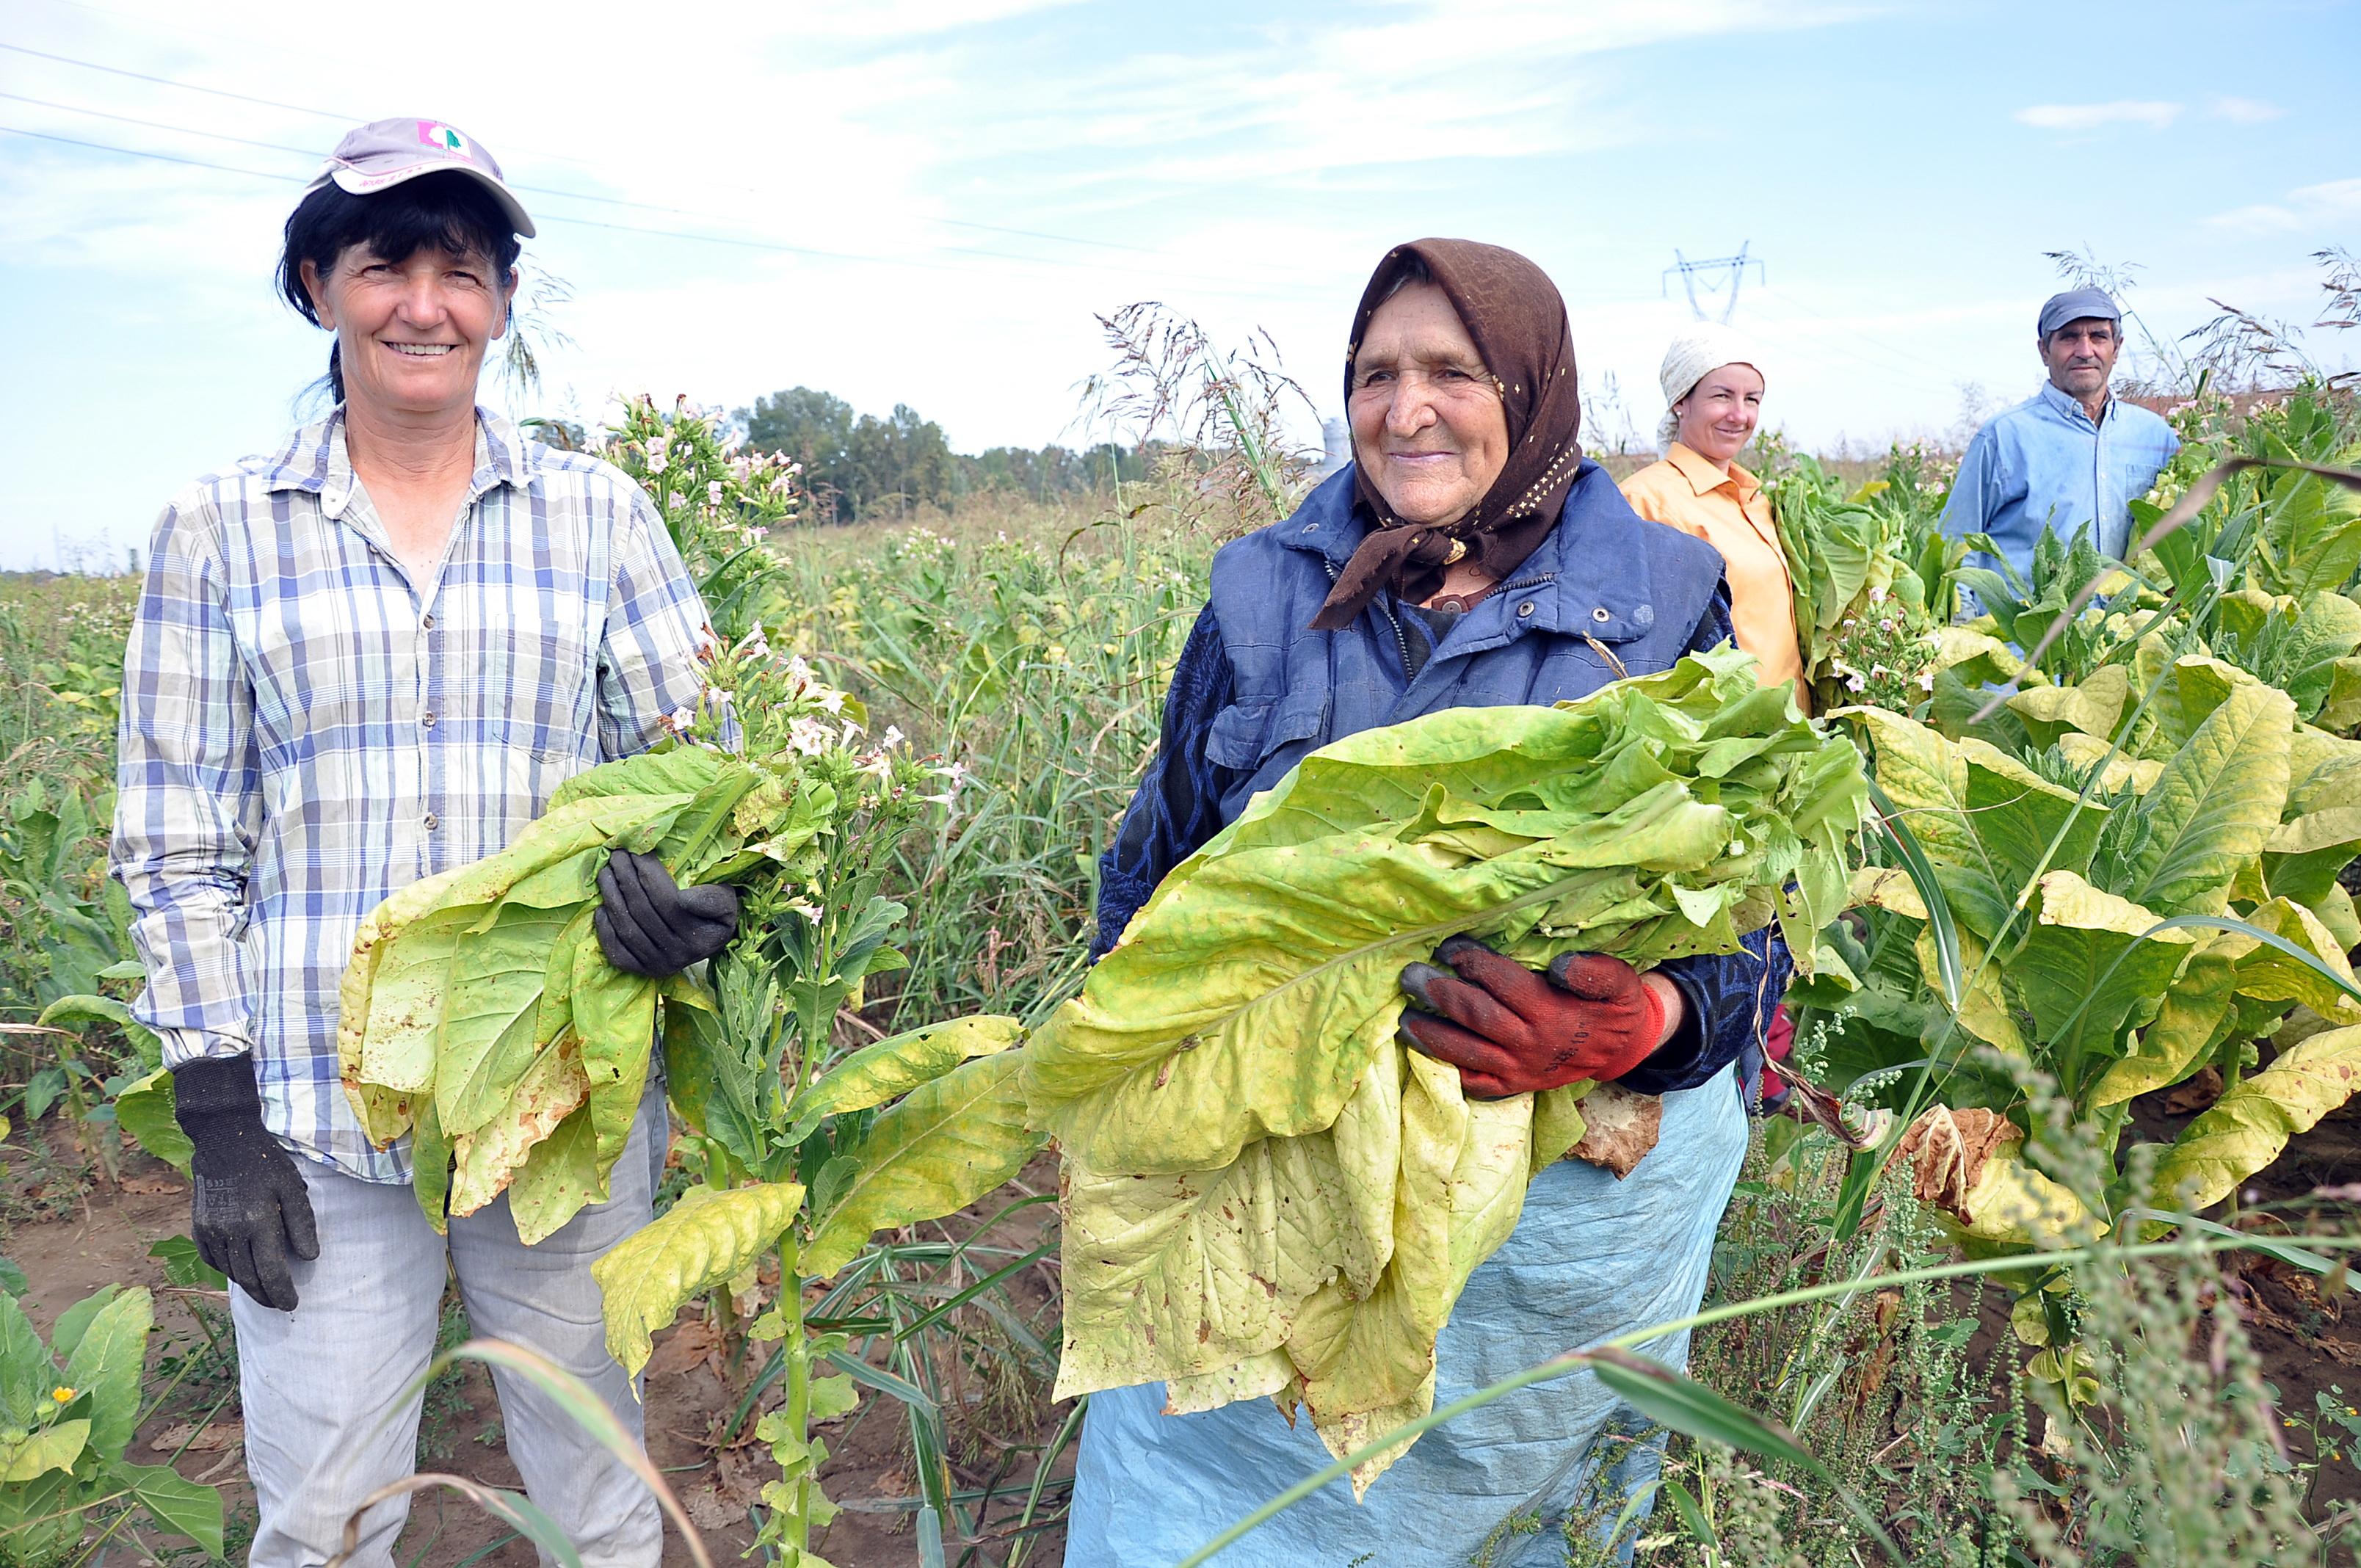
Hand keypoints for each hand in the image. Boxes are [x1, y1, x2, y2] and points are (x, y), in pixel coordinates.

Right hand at [171, 1054, 318, 1310]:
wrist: (223, 1141)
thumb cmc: (265, 1162)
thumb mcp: (292, 1187)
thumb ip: (302, 1222)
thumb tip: (310, 1257)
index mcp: (257, 1222)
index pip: (272, 1270)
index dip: (282, 1291)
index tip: (293, 1304)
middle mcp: (230, 1232)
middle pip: (249, 1278)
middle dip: (267, 1296)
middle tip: (282, 1306)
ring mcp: (210, 1232)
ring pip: (231, 1272)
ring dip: (249, 1287)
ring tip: (266, 1294)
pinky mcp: (198, 1228)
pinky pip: (214, 1260)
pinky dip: (229, 1271)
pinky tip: (242, 1273)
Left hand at [594, 849, 740, 976]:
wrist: (709, 941)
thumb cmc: (716, 912)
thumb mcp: (726, 901)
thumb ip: (711, 898)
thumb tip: (683, 898)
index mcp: (701, 938)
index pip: (668, 901)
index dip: (649, 873)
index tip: (638, 851)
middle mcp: (679, 956)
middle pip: (643, 911)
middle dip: (626, 878)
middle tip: (617, 855)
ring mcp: (658, 965)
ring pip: (627, 928)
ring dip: (611, 897)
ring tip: (606, 872)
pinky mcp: (641, 971)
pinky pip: (617, 951)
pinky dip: (605, 928)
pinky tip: (602, 907)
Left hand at [1397, 938, 1674, 1097]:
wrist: (1622, 1051)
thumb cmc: (1615, 1007)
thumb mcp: (1621, 982)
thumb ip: (1595, 972)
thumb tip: (1560, 966)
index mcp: (1551, 1013)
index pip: (1502, 983)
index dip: (1472, 962)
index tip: (1448, 946)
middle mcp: (1529, 1044)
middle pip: (1476, 1016)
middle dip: (1439, 993)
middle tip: (1409, 975)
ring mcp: (1518, 1069)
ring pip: (1466, 1053)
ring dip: (1432, 1035)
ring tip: (1404, 1018)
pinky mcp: (1513, 1086)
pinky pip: (1474, 1084)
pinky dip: (1447, 1071)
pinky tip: (1423, 1054)